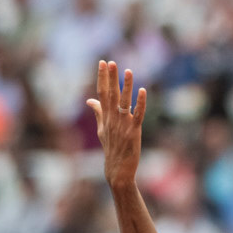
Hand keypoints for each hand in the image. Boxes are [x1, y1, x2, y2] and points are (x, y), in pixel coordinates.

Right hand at [87, 60, 147, 187]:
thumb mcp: (102, 129)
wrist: (117, 169)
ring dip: (126, 86)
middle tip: (112, 62)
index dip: (102, 78)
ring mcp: (123, 125)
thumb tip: (89, 100)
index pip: (102, 93)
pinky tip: (143, 91)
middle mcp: (112, 119)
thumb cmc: (111, 148)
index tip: (103, 63)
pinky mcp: (134, 132)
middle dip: (111, 78)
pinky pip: (138, 115)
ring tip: (128, 71)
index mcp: (105, 117)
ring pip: (124, 102)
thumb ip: (98, 112)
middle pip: (111, 95)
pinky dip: (140, 103)